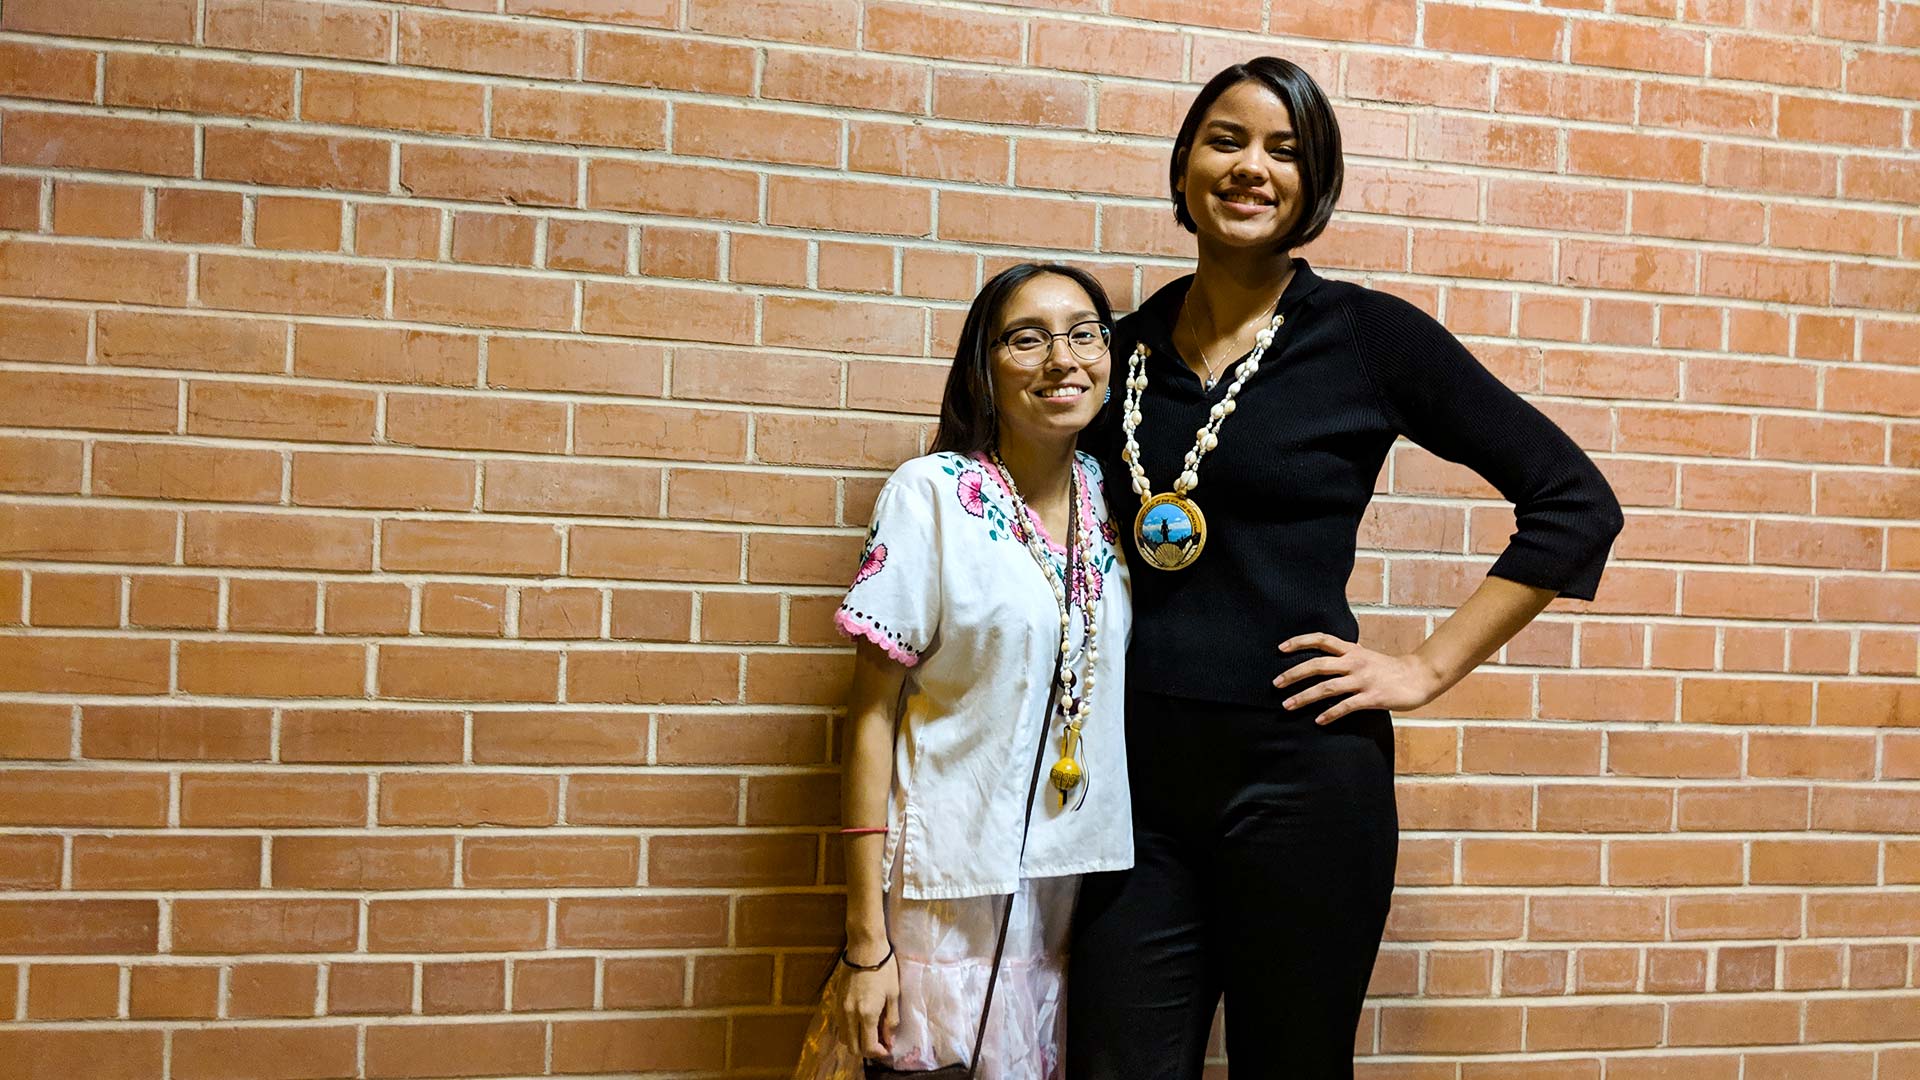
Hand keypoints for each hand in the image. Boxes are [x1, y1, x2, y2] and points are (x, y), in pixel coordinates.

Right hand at [836, 952, 899, 1060]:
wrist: (864, 947)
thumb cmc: (884, 968)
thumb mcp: (893, 994)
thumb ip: (891, 1020)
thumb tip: (889, 1038)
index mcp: (867, 1013)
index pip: (868, 1047)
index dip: (878, 1053)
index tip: (887, 1049)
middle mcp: (850, 1014)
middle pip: (852, 1047)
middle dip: (866, 1050)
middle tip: (879, 1043)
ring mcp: (840, 1008)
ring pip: (843, 1037)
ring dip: (856, 1040)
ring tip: (870, 1032)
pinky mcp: (835, 1000)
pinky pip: (839, 1024)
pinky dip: (849, 1029)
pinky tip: (860, 1021)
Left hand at [1275, 633, 1444, 724]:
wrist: (1418, 677)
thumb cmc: (1388, 668)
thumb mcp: (1365, 655)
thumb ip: (1345, 656)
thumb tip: (1322, 660)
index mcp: (1352, 650)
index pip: (1322, 639)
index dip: (1300, 641)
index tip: (1280, 649)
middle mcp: (1355, 662)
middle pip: (1318, 665)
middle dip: (1293, 674)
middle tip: (1275, 684)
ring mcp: (1363, 680)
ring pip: (1327, 687)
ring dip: (1304, 697)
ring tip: (1287, 706)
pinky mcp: (1372, 697)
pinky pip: (1346, 706)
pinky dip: (1330, 714)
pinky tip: (1318, 721)